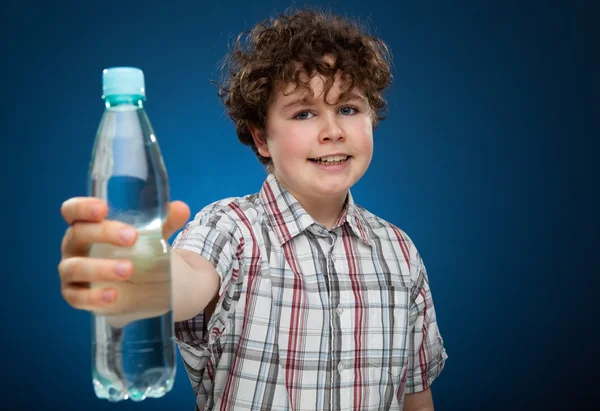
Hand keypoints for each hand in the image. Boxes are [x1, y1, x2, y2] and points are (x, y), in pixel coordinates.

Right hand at [58, 197, 189, 315]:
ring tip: (129, 269)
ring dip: (101, 267)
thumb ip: (166, 221)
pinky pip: (78, 298)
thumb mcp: (152, 234)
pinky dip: (94, 297)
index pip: (72, 211)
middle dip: (103, 233)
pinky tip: (113, 295)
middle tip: (131, 237)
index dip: (81, 207)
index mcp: (86, 225)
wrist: (136, 284)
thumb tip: (182, 209)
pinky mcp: (75, 296)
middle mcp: (74, 246)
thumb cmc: (135, 250)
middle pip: (77, 235)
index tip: (103, 208)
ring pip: (75, 267)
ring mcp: (71, 272)